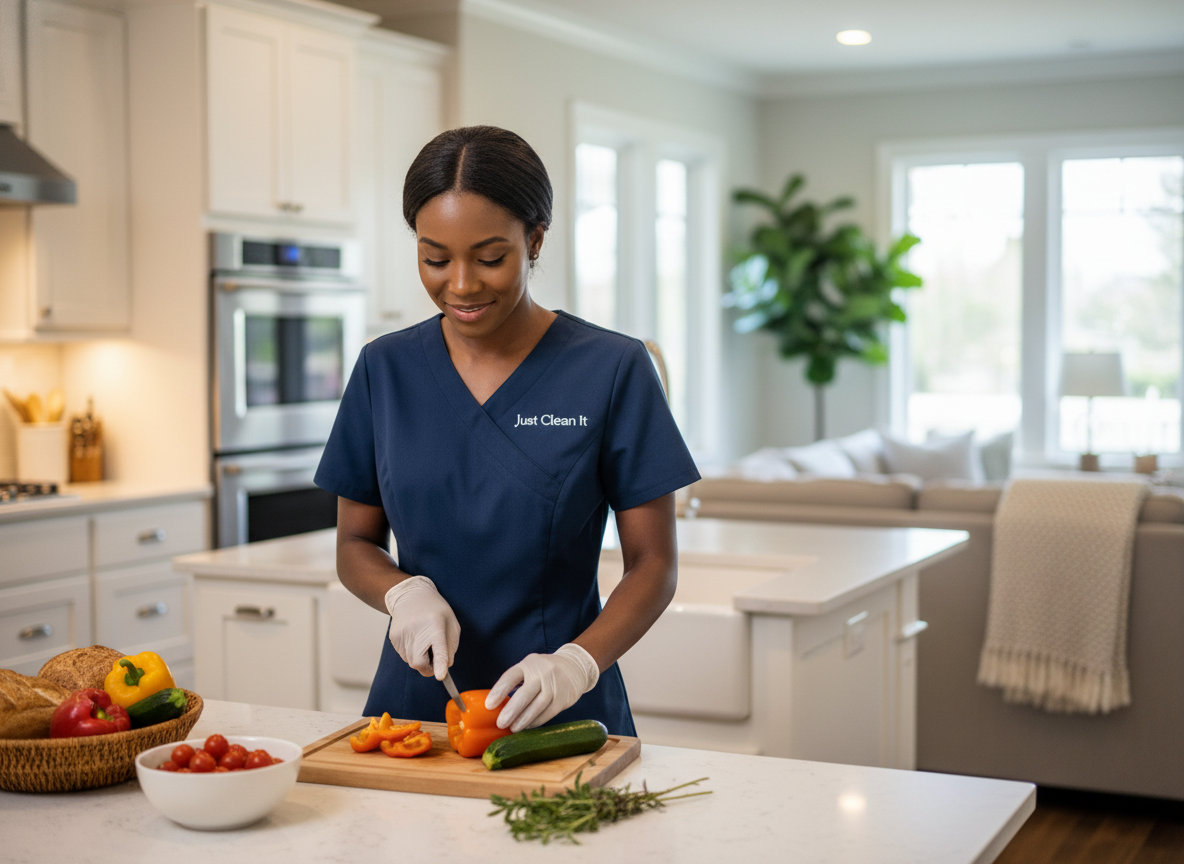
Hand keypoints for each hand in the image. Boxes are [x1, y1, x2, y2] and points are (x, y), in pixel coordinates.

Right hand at [384, 576, 459, 679]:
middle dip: (428, 668)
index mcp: (436, 625)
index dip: (440, 664)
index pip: (439, 648)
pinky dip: (411, 653)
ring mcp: (402, 634)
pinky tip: (414, 638)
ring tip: (423, 640)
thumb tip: (443, 668)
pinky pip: (404, 656)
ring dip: (420, 659)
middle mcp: (417, 629)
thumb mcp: (452, 625)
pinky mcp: (393, 637)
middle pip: (420, 663)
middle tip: (434, 659)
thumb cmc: (436, 611)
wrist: (411, 595)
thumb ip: (450, 648)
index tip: (441, 676)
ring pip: (411, 662)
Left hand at [485, 644, 599, 732]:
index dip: (499, 691)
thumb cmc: (544, 671)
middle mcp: (541, 672)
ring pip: (537, 706)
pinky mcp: (564, 697)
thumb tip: (496, 706)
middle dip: (511, 711)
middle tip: (500, 723)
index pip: (511, 677)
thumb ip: (516, 682)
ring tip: (513, 728)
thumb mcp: (529, 668)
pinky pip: (548, 713)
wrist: (575, 666)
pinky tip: (528, 726)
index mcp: (528, 664)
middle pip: (524, 694)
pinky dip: (536, 721)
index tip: (489, 705)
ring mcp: (554, 685)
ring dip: (523, 720)